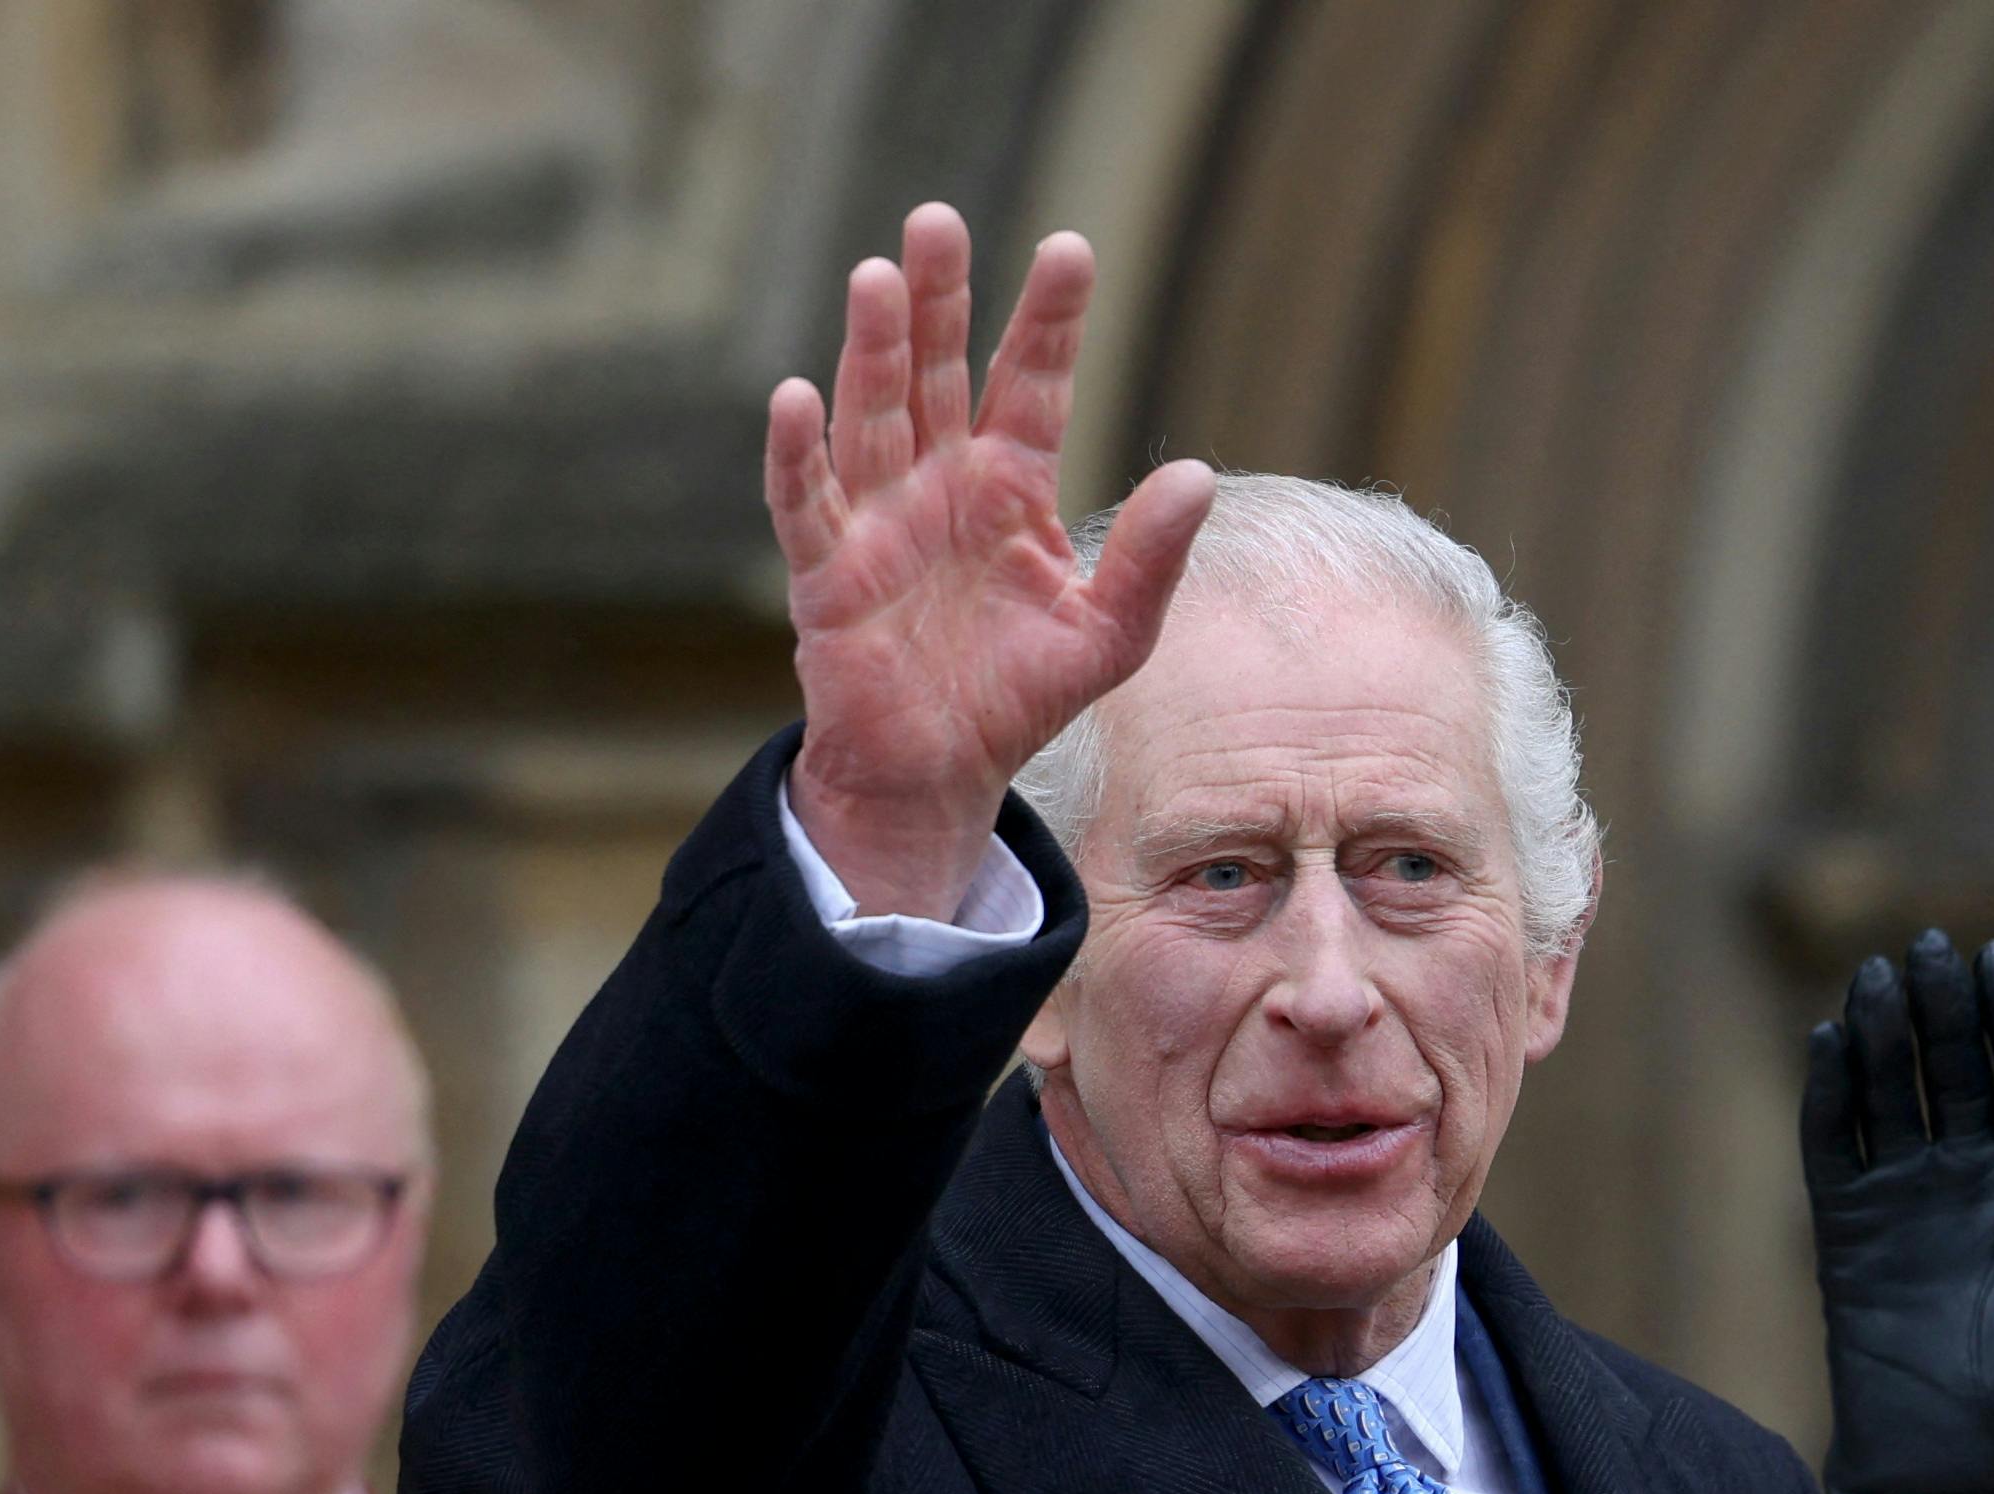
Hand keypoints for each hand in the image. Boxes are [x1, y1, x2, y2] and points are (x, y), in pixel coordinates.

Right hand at [765, 204, 1216, 916]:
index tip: (1071, 249)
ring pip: (871, 415)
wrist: (943, 774)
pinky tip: (795, 397)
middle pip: (936, 371)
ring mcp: (878, 520)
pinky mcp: (827, 574)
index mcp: (1011, 486)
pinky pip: (805, 504)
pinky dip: (796, 454)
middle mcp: (940, 484)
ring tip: (879, 275)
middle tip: (938, 219)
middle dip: (938, 299)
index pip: (1032, 383)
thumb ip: (1151, 559)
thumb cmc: (1021, 695)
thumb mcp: (1109, 633)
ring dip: (871, 349)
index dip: (1049, 320)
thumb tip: (1199, 475)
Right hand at [1798, 930, 1993, 1493]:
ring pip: (1895, 1096)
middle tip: (1931, 945)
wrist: (1950, 1487)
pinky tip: (1828, 1040)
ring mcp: (1907, 1205)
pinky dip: (1830, 1096)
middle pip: (1960, 1072)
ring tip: (1877, 976)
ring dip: (1886, 1035)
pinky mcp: (1848, 1234)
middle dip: (1948, 1009)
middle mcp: (1973, 1185)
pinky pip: (1836, 1149)